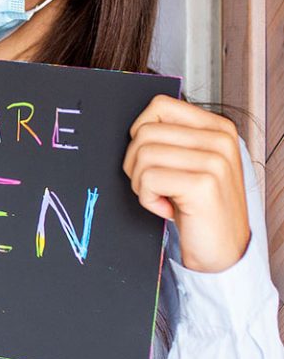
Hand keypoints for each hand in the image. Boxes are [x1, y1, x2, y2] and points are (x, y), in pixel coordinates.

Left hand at [122, 94, 250, 272]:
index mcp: (218, 128)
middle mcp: (220, 139)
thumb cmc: (200, 208)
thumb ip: (173, 139)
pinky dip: (147, 199)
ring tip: (161, 197)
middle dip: (135, 163)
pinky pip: (148, 179)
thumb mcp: (192, 164)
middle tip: (152, 186)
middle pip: (145, 131)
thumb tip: (136, 128)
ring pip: (142, 154)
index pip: (160, 105)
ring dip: (140, 183)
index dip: (140, 132)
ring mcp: (215, 160)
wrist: (223, 252)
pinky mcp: (203, 184)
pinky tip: (167, 210)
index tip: (149, 158)